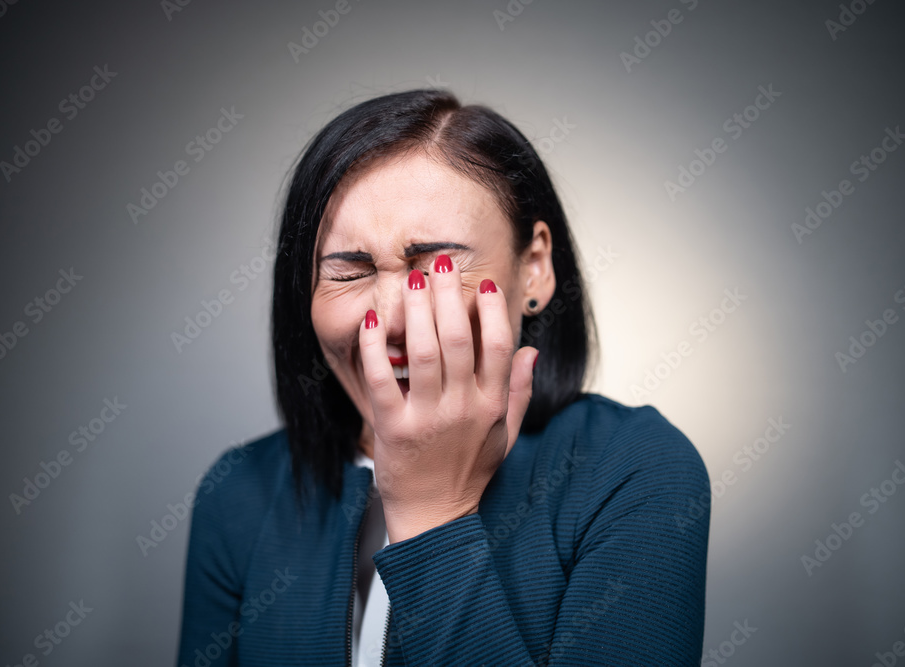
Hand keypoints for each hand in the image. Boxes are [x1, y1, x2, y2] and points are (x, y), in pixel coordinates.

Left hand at [358, 253, 537, 542]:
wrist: (434, 517)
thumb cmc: (469, 472)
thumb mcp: (504, 433)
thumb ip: (517, 390)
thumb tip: (531, 350)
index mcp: (490, 405)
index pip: (497, 346)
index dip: (492, 311)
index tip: (484, 283)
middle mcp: (462, 408)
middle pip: (459, 339)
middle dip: (449, 295)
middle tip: (440, 263)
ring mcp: (428, 417)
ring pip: (423, 351)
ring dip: (417, 310)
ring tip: (412, 279)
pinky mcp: (393, 428)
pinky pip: (382, 379)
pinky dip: (376, 347)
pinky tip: (373, 320)